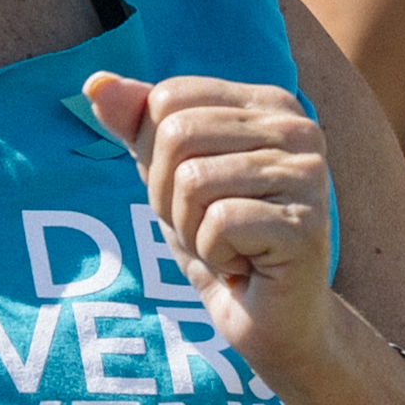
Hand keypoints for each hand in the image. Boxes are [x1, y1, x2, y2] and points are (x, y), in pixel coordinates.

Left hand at [84, 68, 339, 376]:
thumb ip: (137, 126)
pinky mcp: (305, 225)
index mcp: (268, 104)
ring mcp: (308, 175)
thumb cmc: (221, 242)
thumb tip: (95, 82)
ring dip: (191, 229)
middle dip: (169, 196)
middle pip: (177, 134)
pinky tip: (246, 266)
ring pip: (193, 181)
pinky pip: (217, 224)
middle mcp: (298, 128)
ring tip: (228, 247)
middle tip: (209, 228)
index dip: (155, 155)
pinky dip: (214, 256)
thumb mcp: (167, 178)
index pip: (169, 98)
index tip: (192, 195)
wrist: (270, 321)